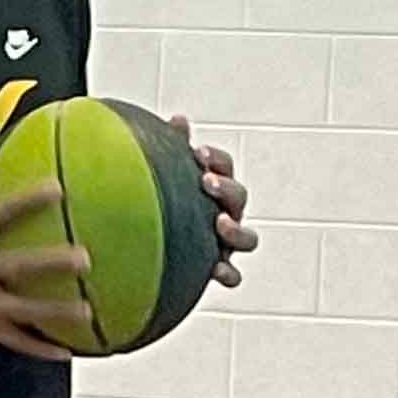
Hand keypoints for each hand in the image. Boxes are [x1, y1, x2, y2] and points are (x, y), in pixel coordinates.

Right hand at [0, 154, 93, 356]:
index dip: (27, 201)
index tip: (58, 189)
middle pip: (17, 266)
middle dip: (51, 262)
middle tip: (85, 258)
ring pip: (22, 310)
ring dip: (55, 313)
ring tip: (88, 312)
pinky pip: (13, 340)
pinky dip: (39, 349)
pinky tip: (66, 352)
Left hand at [167, 118, 257, 287]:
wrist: (150, 254)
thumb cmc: (163, 209)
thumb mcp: (166, 178)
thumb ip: (173, 149)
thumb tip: (178, 120)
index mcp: (214, 187)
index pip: (224, 166)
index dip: (216, 159)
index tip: (198, 153)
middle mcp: (227, 213)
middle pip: (239, 197)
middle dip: (225, 188)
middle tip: (206, 181)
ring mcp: (227, 244)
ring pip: (248, 239)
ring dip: (236, 230)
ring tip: (219, 223)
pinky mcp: (220, 270)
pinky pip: (233, 276)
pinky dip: (228, 273)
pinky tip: (215, 270)